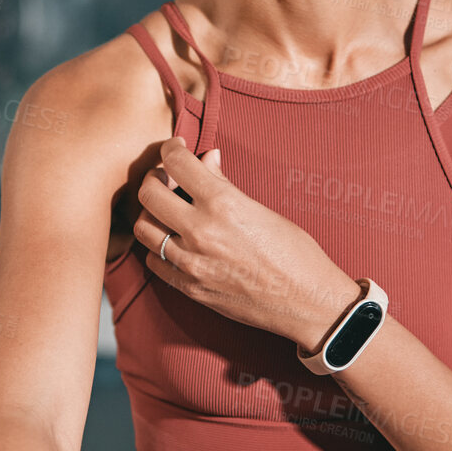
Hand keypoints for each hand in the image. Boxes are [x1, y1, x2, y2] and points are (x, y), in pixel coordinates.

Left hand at [134, 136, 360, 346]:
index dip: (171, 149)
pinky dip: (157, 246)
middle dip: (154, 178)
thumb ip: (224, 184)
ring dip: (151, 213)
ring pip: (144, 228)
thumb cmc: (295, 252)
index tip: (175, 148)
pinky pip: (154, 261)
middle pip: (148, 193)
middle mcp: (200, 232)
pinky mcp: (189, 288)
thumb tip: (207, 159)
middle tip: (166, 177)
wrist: (307, 302)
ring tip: (167, 209)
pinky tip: (173, 240)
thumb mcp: (261, 209)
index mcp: (223, 204)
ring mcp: (191, 263)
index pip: (176, 163)